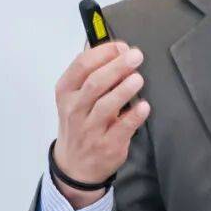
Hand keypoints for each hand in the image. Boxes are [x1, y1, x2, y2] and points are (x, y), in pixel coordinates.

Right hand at [53, 38, 149, 201]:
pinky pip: (122, 128)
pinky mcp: (107, 145)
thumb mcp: (74, 96)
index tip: (120, 46)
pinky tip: (144, 105)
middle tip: (136, 56)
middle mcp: (75, 110)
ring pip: (107, 105)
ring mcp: (90, 129)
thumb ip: (89, 72)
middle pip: (95, 83)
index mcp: (66, 92)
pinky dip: (134, 115)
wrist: (75, 165)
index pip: (81, 66)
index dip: (102, 52)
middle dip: (117, 66)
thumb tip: (110, 45)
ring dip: (125, 89)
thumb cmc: (79, 122)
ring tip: (138, 78)